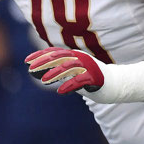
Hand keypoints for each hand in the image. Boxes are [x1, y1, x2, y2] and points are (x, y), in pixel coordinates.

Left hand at [25, 47, 143, 103]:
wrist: (116, 83)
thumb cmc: (89, 78)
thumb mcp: (70, 74)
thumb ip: (55, 71)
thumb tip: (34, 72)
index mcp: (73, 56)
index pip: (54, 53)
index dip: (40, 55)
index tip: (26, 60)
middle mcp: (80, 59)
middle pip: (60, 58)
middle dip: (44, 62)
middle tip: (30, 69)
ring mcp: (89, 67)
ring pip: (70, 68)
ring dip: (56, 73)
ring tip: (44, 81)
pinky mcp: (96, 77)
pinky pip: (81, 80)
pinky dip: (71, 85)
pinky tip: (61, 91)